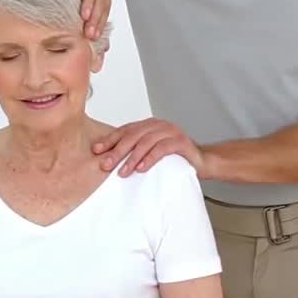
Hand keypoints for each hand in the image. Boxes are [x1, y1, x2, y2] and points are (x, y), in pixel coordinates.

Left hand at [93, 117, 207, 177]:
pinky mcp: (181, 141)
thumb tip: (108, 159)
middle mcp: (158, 125)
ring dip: (132, 158)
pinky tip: (141, 169)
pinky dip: (150, 158)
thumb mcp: (150, 152)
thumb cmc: (173, 158)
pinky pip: (162, 148)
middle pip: (133, 136)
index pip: (124, 130)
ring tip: (123, 172)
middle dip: (117, 151)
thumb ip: (134, 151)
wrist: (201, 161)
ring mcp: (170, 131)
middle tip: (106, 165)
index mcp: (148, 125)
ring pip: (146, 142)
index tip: (96, 151)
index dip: (109, 140)